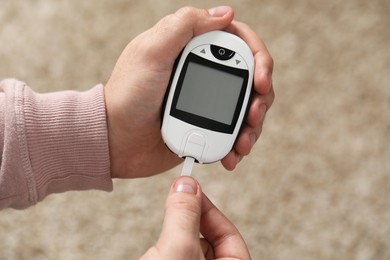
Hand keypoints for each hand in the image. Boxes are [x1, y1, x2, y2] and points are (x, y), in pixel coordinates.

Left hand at [104, 6, 273, 177]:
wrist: (116, 139)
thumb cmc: (128, 95)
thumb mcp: (150, 51)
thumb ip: (185, 25)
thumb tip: (226, 14)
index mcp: (193, 49)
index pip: (240, 43)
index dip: (259, 59)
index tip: (260, 82)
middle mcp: (204, 72)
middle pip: (251, 77)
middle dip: (260, 97)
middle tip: (252, 116)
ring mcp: (207, 101)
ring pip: (247, 106)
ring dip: (254, 125)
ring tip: (243, 143)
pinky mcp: (206, 126)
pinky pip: (233, 132)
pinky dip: (239, 143)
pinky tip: (233, 155)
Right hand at [140, 177, 250, 259]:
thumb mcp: (178, 248)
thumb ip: (184, 214)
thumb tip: (186, 186)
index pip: (230, 234)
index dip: (210, 209)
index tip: (191, 192)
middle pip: (210, 239)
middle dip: (192, 219)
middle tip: (177, 201)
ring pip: (192, 248)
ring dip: (178, 232)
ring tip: (166, 224)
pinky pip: (178, 255)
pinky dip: (168, 246)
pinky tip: (158, 243)